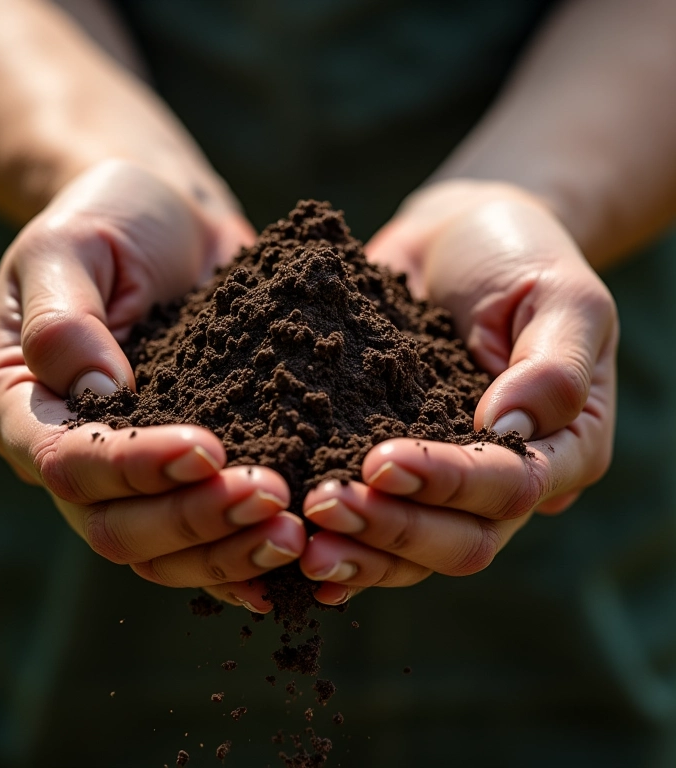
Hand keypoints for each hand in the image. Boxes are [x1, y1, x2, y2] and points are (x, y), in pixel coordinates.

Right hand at [0, 159, 304, 611]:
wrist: (169, 221)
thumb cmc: (109, 219)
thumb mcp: (70, 245)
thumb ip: (65, 318)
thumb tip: (100, 390)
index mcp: (22, 406)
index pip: (67, 462)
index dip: (134, 466)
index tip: (207, 448)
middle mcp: (70, 455)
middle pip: (116, 527)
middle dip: (194, 520)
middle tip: (271, 499)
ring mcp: (131, 471)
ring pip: (165, 549)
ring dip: (228, 548)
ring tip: (294, 529)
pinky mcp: (185, 470)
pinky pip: (207, 532)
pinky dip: (245, 549)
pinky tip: (298, 548)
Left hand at [299, 180, 617, 603]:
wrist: (454, 241)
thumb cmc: (517, 259)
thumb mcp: (561, 295)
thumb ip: (552, 366)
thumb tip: (508, 428)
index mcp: (562, 447)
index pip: (512, 486)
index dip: (448, 483)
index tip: (382, 460)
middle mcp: (505, 482)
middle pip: (462, 542)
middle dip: (392, 529)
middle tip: (324, 505)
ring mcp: (447, 485)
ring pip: (414, 554)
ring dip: (360, 551)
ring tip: (303, 539)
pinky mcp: (397, 472)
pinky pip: (376, 525)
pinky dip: (344, 546)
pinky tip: (298, 556)